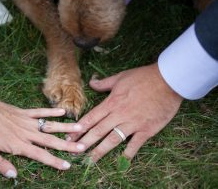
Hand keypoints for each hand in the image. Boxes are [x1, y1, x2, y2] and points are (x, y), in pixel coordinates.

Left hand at [0, 93, 84, 177]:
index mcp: (18, 145)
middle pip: (50, 141)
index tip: (68, 165)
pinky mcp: (24, 112)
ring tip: (80, 128)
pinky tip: (62, 112)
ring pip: (49, 126)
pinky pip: (41, 112)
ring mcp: (27, 121)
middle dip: (67, 145)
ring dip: (65, 128)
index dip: (54, 161)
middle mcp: (26, 133)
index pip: (40, 155)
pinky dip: (52, 111)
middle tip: (82, 147)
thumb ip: (0, 164)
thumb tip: (14, 175)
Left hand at [67, 63, 182, 161]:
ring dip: (100, 151)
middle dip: (84, 142)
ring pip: (113, 139)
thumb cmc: (143, 77)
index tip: (70, 137)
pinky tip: (121, 161)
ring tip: (90, 160)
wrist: (168, 81)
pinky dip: (128, 153)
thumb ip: (104, 83)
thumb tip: (91, 82)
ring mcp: (133, 123)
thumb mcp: (121, 77)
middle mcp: (119, 114)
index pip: (91, 118)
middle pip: (98, 131)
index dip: (79, 129)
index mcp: (112, 102)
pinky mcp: (146, 130)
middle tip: (74, 151)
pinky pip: (135, 144)